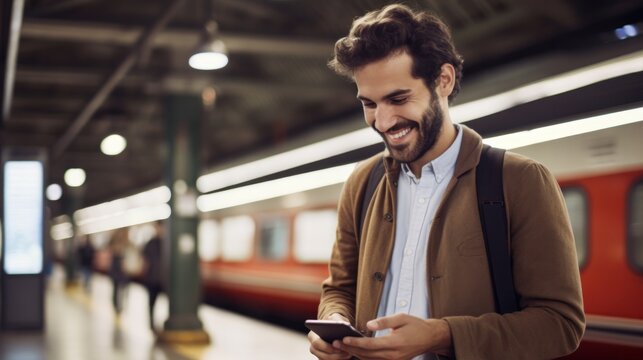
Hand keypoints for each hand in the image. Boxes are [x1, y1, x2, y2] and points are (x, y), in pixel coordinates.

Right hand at [308, 313, 352, 358]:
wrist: (335, 328)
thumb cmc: (334, 322)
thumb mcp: (335, 317)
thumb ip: (337, 319)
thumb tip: (342, 325)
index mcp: (312, 336)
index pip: (316, 343)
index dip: (326, 346)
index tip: (336, 345)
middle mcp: (313, 347)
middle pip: (322, 355)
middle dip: (334, 355)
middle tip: (346, 352)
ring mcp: (318, 355)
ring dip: (338, 358)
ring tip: (349, 354)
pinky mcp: (325, 359)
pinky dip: (340, 359)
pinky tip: (348, 356)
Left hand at [334, 313, 451, 359]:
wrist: (430, 338)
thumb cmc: (416, 325)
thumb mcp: (401, 318)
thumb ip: (384, 321)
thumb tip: (368, 325)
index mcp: (394, 343)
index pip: (370, 345)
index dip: (355, 343)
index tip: (343, 339)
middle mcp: (393, 355)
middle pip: (367, 355)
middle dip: (350, 349)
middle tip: (335, 343)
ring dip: (355, 354)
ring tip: (342, 347)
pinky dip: (364, 357)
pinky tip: (356, 351)